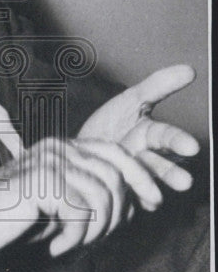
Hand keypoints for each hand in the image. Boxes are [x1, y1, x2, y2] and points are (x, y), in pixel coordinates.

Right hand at [0, 134, 157, 266]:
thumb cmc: (4, 218)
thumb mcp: (54, 206)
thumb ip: (86, 198)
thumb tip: (131, 206)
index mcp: (61, 147)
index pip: (117, 152)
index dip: (140, 177)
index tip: (149, 206)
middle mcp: (57, 148)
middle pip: (115, 176)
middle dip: (116, 215)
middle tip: (93, 240)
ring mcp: (48, 162)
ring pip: (103, 197)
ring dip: (94, 231)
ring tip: (70, 245)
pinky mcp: (40, 183)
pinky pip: (82, 213)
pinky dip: (74, 238)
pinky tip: (55, 247)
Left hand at [77, 64, 198, 191]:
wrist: (78, 150)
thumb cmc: (110, 125)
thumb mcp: (131, 100)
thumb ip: (159, 86)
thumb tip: (190, 70)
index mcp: (151, 136)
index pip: (169, 138)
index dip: (179, 142)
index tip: (192, 148)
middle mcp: (146, 160)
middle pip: (163, 167)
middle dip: (173, 174)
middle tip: (184, 182)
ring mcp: (132, 179)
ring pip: (148, 187)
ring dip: (153, 191)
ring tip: (156, 198)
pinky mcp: (118, 196)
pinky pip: (125, 201)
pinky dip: (127, 201)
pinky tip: (126, 199)